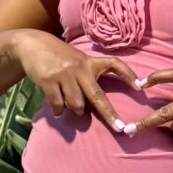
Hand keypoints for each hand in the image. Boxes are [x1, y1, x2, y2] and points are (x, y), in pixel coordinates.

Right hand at [11, 29, 143, 131]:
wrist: (32, 45)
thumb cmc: (59, 56)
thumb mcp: (77, 59)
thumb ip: (88, 75)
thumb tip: (95, 102)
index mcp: (90, 62)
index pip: (115, 64)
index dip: (128, 75)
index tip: (139, 87)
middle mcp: (80, 68)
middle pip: (98, 95)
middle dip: (109, 114)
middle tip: (119, 128)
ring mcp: (64, 75)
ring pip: (77, 104)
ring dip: (76, 110)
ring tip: (73, 108)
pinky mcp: (49, 81)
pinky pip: (58, 104)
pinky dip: (59, 110)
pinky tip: (57, 110)